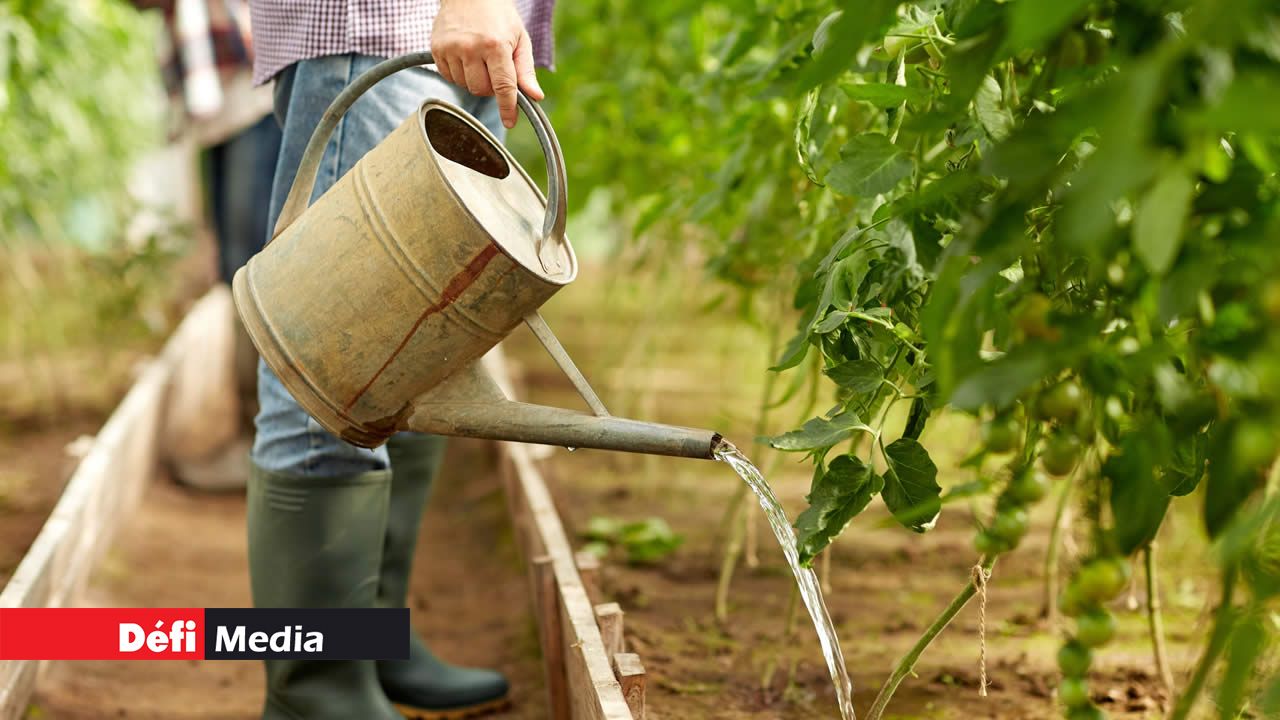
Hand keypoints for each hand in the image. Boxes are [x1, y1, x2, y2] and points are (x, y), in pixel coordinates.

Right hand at [431, 0, 544, 128]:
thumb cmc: (500, 17)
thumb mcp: (520, 39)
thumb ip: (525, 70)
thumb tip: (535, 97)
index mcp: (496, 45)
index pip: (503, 86)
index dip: (507, 108)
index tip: (510, 122)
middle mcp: (471, 47)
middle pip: (481, 90)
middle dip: (490, 86)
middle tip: (493, 67)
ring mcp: (451, 48)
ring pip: (465, 85)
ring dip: (474, 79)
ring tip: (478, 58)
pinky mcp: (437, 49)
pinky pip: (449, 77)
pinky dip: (459, 73)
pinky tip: (464, 56)